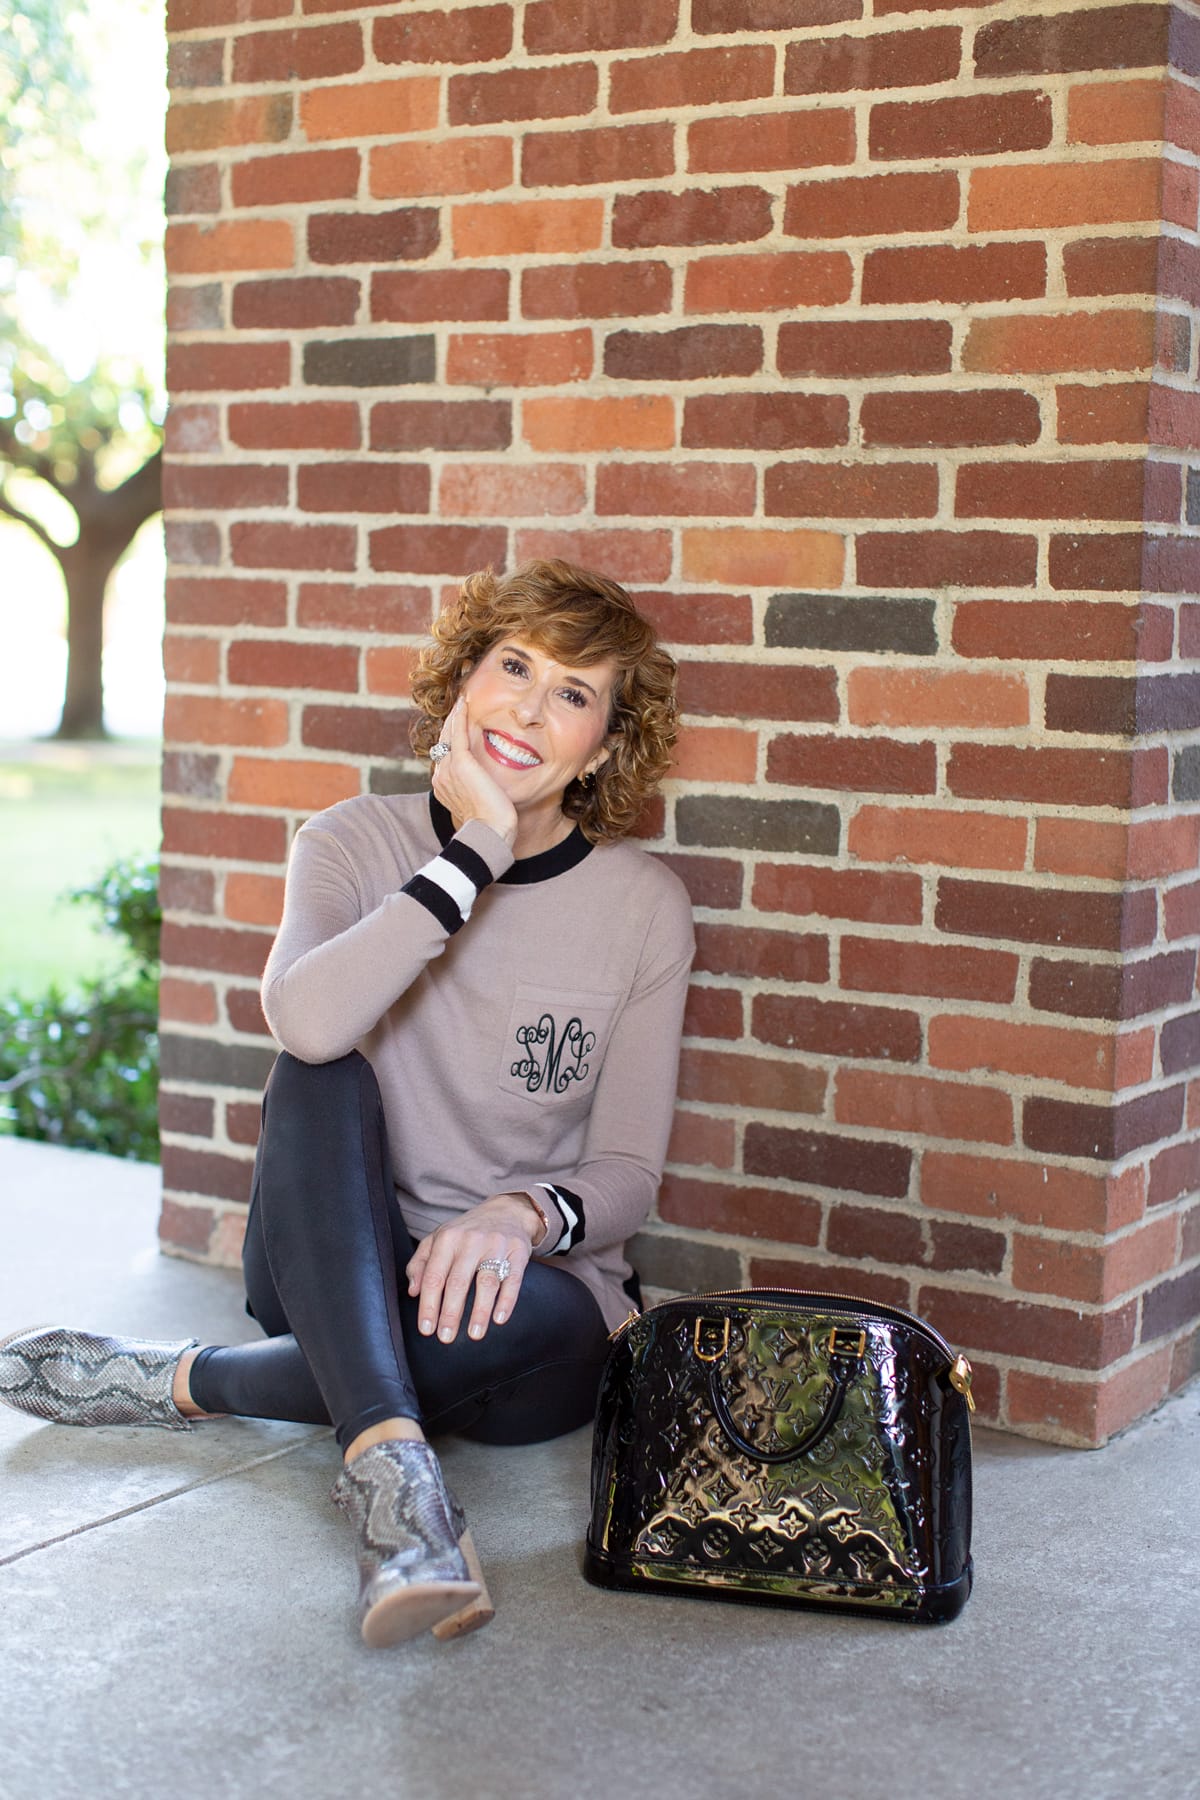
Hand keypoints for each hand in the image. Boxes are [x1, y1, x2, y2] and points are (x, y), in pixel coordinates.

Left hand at [406, 1193, 541, 1343]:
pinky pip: (513, 1279)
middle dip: (450, 1312)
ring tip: (474, 1334)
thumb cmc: (466, 1233)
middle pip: (458, 1281)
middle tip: (446, 1337)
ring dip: (480, 1311)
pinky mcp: (518, 1251)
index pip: (434, 1276)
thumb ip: (420, 1263)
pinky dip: (507, 1300)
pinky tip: (499, 1319)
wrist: (506, 1211)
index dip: (428, 1305)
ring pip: (487, 1281)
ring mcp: (496, 1245)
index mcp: (447, 1239)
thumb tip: (413, 1291)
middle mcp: (471, 1241)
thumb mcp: (438, 1240)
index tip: (426, 1329)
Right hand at [430, 696, 516, 847]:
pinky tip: (465, 702)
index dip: (453, 739)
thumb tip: (490, 787)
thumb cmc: (491, 826)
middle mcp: (441, 775)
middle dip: (452, 723)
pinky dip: (460, 716)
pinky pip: (458, 733)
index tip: (460, 726)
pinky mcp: (460, 763)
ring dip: (456, 715)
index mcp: (443, 785)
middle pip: (444, 742)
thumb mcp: (481, 805)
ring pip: (449, 734)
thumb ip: (479, 790)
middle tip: (461, 706)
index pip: (446, 755)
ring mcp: (448, 768)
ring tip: (463, 700)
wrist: (489, 833)